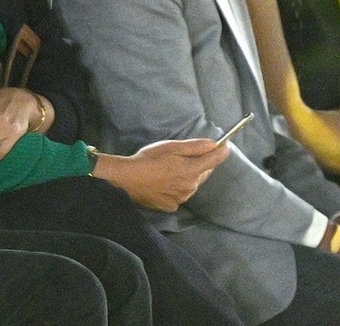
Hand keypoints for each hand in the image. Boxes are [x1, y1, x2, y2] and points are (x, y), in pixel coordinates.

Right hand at [95, 139, 228, 211]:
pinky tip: (164, 183)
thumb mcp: (170, 147)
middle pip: (203, 173)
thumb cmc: (148, 159)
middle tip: (183, 157)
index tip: (225, 145)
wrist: (126, 179)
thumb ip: (194, 146)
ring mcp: (182, 198)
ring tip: (169, 171)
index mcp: (192, 170)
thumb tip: (214, 144)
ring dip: (188, 177)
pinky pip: (180, 195)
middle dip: (199, 164)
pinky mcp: (172, 206)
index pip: (215, 160)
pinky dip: (177, 189)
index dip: (222, 151)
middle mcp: (191, 187)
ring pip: (192, 185)